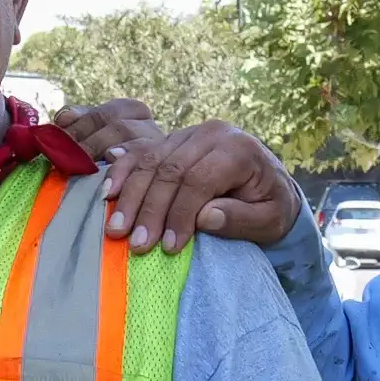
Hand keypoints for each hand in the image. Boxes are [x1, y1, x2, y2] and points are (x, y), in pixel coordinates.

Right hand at [82, 115, 301, 253]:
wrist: (270, 183)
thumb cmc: (270, 205)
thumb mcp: (270, 220)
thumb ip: (241, 219)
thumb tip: (205, 217)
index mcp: (238, 150)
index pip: (199, 180)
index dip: (180, 214)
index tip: (168, 247)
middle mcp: (211, 134)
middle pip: (170, 170)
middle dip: (150, 209)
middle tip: (136, 243)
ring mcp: (189, 133)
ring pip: (151, 160)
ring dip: (130, 195)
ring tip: (115, 227)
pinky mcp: (173, 139)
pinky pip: (142, 151)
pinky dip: (123, 171)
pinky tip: (109, 191)